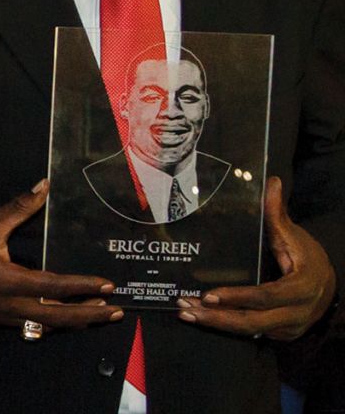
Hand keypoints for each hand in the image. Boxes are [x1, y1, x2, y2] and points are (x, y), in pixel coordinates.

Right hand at [0, 181, 123, 329]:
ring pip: (47, 324)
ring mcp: (3, 316)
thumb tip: (44, 186)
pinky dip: (54, 323)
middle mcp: (8, 303)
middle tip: (116, 310)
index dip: (83, 286)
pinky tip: (67, 320)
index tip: (107, 284)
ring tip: (99, 314)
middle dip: (89, 314)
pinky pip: (33, 326)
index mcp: (7, 279)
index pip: (54, 286)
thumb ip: (18, 207)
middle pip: (58, 315)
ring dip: (75, 321)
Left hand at [182, 176, 337, 340]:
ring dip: (216, 323)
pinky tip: (202, 316)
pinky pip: (251, 333)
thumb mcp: (294, 236)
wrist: (330, 286)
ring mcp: (288, 327)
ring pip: (249, 331)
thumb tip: (271, 181)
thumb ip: (277, 214)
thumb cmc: (307, 258)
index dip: (238, 297)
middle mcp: (296, 312)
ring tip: (186, 313)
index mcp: (302, 287)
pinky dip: (226, 325)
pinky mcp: (280, 334)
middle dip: (217, 317)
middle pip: (253, 321)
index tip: (208, 295)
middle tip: (185, 308)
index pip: (267, 296)